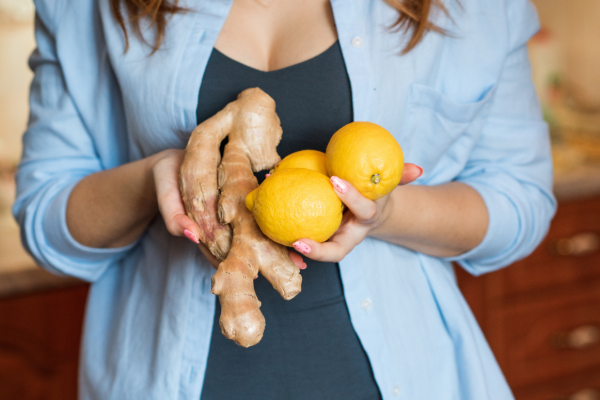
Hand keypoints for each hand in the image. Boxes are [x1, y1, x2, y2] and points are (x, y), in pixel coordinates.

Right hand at [151, 149, 306, 270]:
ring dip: (276, 241)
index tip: (264, 275)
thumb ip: (174, 217)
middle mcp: (221, 226)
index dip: (245, 264)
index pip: (226, 252)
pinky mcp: (237, 199)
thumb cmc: (165, 181)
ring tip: (301, 251)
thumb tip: (193, 236)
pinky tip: (291, 220)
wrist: (169, 165)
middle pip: (247, 245)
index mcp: (206, 231)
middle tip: (297, 266)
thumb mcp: (165, 196)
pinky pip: (253, 211)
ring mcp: (229, 215)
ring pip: (254, 231)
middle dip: (271, 258)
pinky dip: (269, 217)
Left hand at [291, 163, 422, 262]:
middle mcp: (348, 236)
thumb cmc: (374, 195)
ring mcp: (331, 241)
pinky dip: (283, 239)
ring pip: (313, 251)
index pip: (362, 212)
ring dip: (295, 251)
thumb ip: (401, 176)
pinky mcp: (315, 239)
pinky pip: (299, 242)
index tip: (335, 181)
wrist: (366, 213)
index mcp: (365, 221)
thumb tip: (419, 169)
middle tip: (298, 239)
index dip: (351, 199)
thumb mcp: (388, 185)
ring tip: (278, 242)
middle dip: (318, 249)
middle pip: (335, 250)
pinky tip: (265, 218)